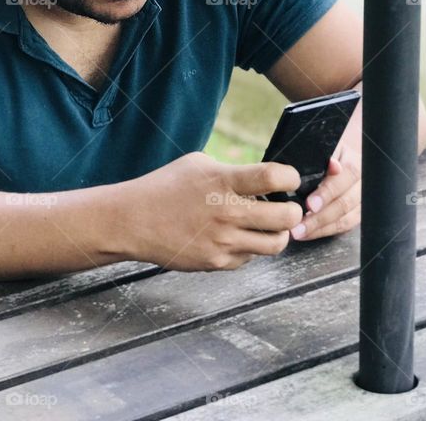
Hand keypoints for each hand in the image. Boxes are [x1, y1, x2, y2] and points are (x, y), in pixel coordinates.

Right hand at [126, 152, 303, 271]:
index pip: (275, 177)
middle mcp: (227, 212)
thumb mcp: (197, 164)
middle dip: (293, 211)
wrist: (132, 220)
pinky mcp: (217, 261)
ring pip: (276, 244)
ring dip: (277, 233)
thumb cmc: (164, 187)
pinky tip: (236, 236)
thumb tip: (264, 178)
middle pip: (287, 217)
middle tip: (286, 207)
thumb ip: (232, 170)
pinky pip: (250, 257)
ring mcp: (223, 240)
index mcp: (222, 181)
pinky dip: (250, 248)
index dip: (292, 178)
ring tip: (267, 225)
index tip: (288, 180)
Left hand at [290, 143, 361, 240]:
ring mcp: (362, 200)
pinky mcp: (358, 213)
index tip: (310, 204)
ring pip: (346, 218)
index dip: (328, 192)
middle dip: (321, 216)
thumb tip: (333, 165)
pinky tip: (307, 233)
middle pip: (346, 203)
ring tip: (298, 233)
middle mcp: (363, 182)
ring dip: (321, 228)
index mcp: (355, 162)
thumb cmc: (323, 153)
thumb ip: (323, 156)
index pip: (347, 176)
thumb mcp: (322, 149)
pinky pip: (344, 226)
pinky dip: (325, 231)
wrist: (337, 157)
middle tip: (299, 225)